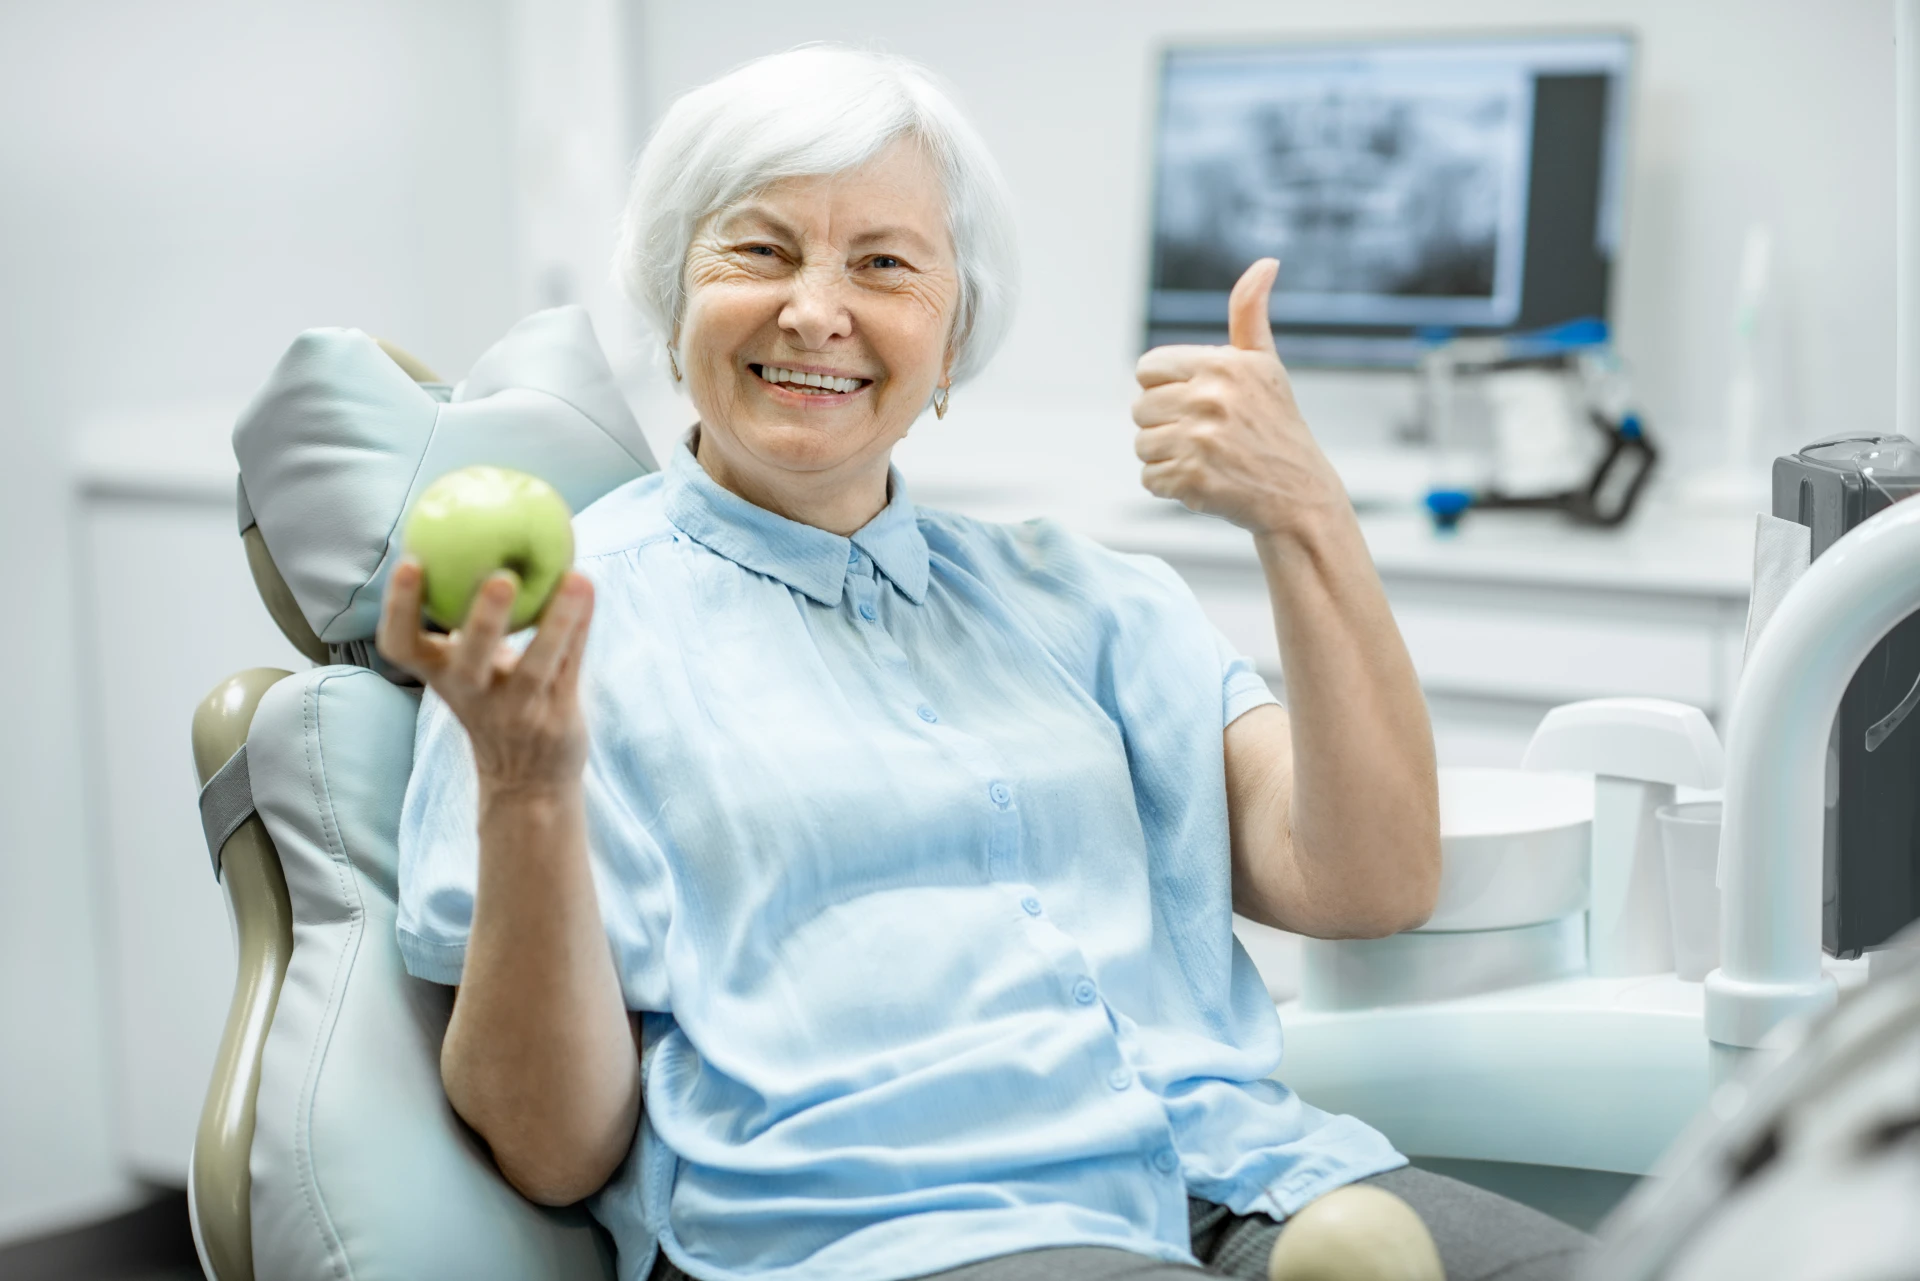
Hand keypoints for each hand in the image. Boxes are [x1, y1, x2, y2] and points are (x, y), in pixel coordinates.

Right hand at [375, 560, 594, 793]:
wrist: (526, 781)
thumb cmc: (493, 702)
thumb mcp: (469, 666)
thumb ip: (465, 619)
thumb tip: (473, 537)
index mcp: (441, 676)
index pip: (401, 646)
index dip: (401, 608)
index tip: (411, 562)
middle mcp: (473, 695)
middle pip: (471, 662)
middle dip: (483, 621)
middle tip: (500, 577)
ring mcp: (517, 711)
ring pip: (536, 666)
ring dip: (556, 623)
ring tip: (576, 578)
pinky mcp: (556, 717)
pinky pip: (571, 666)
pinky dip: (580, 627)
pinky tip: (588, 587)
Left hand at [1132, 258, 1347, 539]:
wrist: (1299, 494)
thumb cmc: (1277, 426)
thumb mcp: (1265, 365)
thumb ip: (1250, 314)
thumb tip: (1266, 263)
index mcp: (1222, 364)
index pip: (1146, 368)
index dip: (1164, 388)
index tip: (1194, 403)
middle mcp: (1210, 397)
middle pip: (1139, 408)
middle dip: (1165, 425)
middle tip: (1204, 436)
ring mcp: (1201, 440)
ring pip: (1141, 445)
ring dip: (1166, 457)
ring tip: (1205, 459)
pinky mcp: (1193, 479)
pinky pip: (1150, 479)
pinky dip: (1170, 486)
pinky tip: (1204, 481)